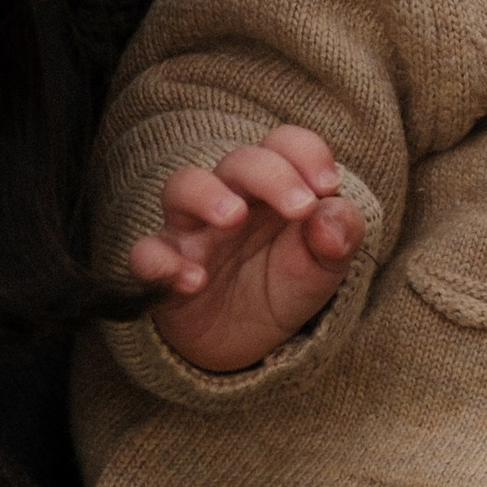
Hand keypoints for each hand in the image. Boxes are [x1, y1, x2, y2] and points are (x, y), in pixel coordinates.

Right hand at [132, 125, 365, 373]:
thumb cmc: (285, 285)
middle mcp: (231, 198)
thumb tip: (330, 216)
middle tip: (299, 209)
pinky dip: (162, 262)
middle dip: (271, 176)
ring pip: (181, 187)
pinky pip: (146, 254)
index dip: (306, 153)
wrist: (247, 342)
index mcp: (275, 188)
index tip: (327, 186)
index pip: (284, 144)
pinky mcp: (164, 269)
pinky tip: (192, 280)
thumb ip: (340, 236)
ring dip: (206, 195)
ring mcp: (193, 231)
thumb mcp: (325, 266)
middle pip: (239, 161)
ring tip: (233, 217)